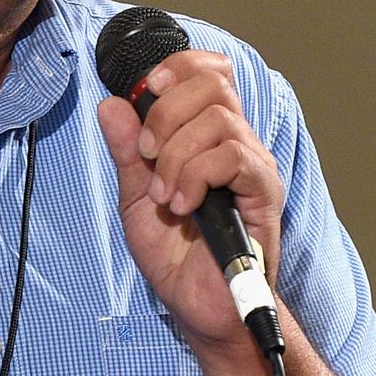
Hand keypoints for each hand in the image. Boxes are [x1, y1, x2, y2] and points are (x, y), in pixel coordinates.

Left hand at [97, 49, 285, 353]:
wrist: (202, 308)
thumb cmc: (177, 258)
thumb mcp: (136, 199)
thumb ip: (127, 153)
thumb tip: (111, 105)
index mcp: (208, 136)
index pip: (207, 71)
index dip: (177, 67)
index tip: (146, 90)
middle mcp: (237, 142)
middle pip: (211, 83)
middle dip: (166, 112)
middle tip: (148, 155)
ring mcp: (253, 165)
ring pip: (218, 118)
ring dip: (176, 154)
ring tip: (165, 196)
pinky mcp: (263, 193)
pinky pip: (232, 157)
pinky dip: (196, 176)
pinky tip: (183, 206)